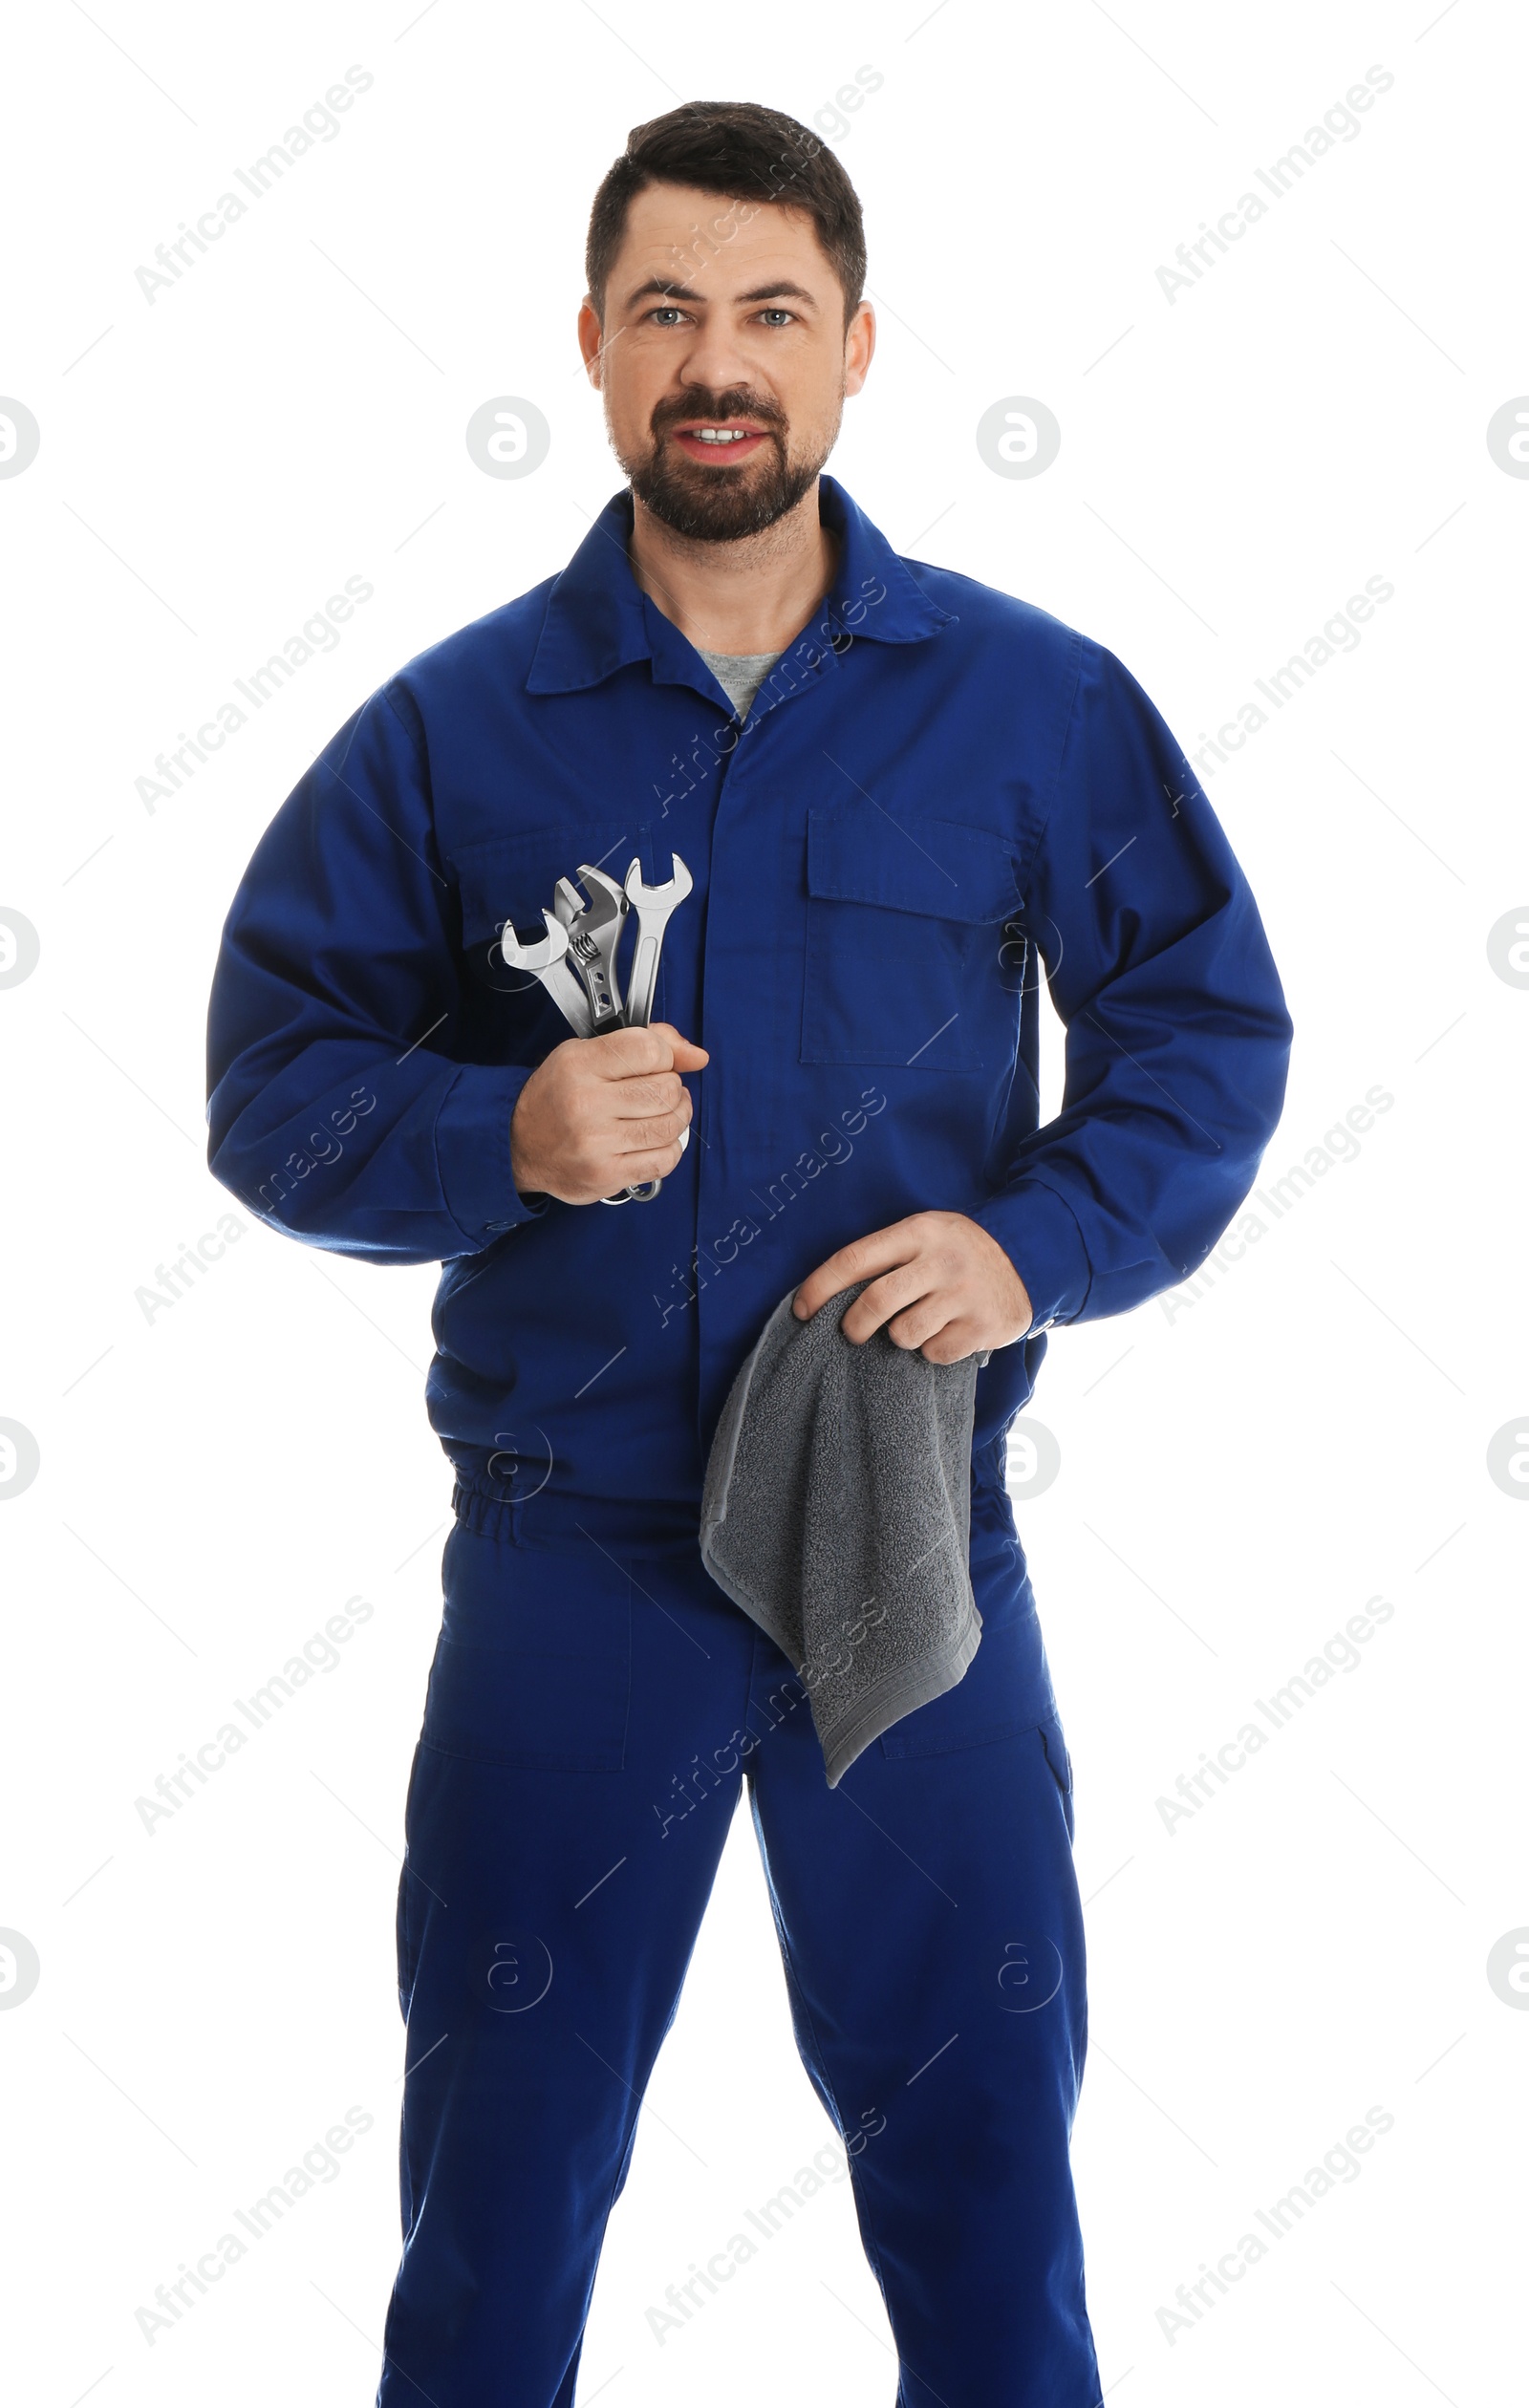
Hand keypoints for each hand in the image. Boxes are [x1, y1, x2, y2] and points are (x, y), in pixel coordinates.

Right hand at [510, 1022, 707, 1205]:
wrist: (517, 1144)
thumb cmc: (558, 1096)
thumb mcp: (587, 1054)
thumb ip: (644, 1043)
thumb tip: (697, 1056)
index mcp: (579, 1065)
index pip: (649, 1049)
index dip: (665, 1055)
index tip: (658, 1063)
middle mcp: (586, 1103)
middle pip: (665, 1090)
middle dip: (672, 1088)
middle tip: (659, 1091)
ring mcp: (596, 1143)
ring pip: (670, 1125)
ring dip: (676, 1117)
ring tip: (662, 1114)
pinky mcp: (606, 1175)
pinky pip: (663, 1160)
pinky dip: (669, 1148)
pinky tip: (654, 1140)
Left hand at [792, 1211, 1032, 1363]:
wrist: (1030, 1255)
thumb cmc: (959, 1250)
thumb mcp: (926, 1233)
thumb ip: (887, 1255)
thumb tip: (830, 1294)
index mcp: (918, 1231)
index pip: (853, 1259)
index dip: (820, 1287)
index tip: (801, 1309)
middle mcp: (941, 1261)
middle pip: (875, 1303)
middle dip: (853, 1326)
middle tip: (852, 1333)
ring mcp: (964, 1294)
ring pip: (904, 1334)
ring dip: (900, 1337)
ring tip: (918, 1322)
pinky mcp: (983, 1326)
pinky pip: (935, 1353)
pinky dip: (933, 1349)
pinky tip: (948, 1331)